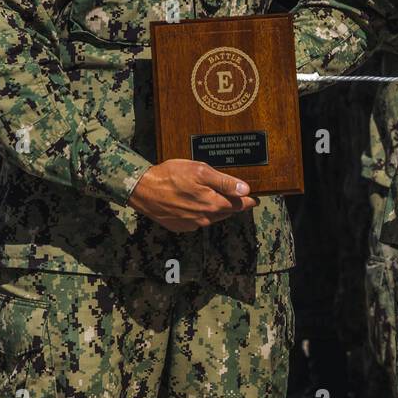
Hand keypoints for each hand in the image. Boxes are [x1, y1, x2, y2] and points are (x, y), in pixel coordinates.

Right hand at [128, 159, 256, 231]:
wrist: (143, 190)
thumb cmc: (171, 176)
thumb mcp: (200, 171)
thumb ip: (224, 182)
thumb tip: (245, 189)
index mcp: (213, 204)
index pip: (239, 205)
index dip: (248, 201)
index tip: (255, 199)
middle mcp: (205, 218)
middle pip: (227, 212)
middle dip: (234, 204)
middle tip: (239, 196)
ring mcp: (193, 224)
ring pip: (213, 217)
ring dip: (219, 209)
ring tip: (219, 198)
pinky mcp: (181, 226)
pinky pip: (198, 220)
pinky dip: (202, 213)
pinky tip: (197, 203)